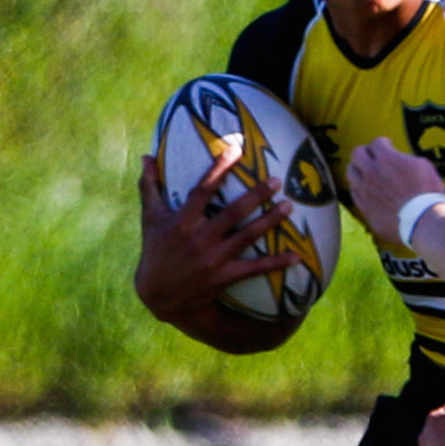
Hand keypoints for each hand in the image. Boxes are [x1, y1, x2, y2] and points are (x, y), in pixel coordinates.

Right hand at [135, 148, 299, 321]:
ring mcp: (213, 259)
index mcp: (182, 221)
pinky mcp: (224, 277)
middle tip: (277, 180)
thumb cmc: (156, 251)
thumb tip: (146, 156)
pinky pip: (255, 268)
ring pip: (247, 236)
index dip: (219, 168)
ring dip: (270, 221)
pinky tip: (298, 256)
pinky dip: (277, 263)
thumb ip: (150, 187)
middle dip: (257, 195)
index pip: (202, 189)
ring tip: (290, 206)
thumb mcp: (151, 219)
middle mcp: (199, 238)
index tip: (236, 149)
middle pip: (233, 212)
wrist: (159, 296)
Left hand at [346, 137, 444, 243]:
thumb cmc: (427, 192)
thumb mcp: (424, 166)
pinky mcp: (364, 207)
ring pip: (351, 173)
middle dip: (365, 152)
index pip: (376, 143)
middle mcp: (370, 172)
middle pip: (357, 154)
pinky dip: (360, 189)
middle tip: (373, 156)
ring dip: (358, 170)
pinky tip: (368, 191)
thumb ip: (406, 159)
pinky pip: (355, 193)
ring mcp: (364, 190)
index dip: (383, 143)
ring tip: (366, 173)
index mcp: (386, 158)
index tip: (388, 145)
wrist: (421, 220)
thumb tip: (401, 160)